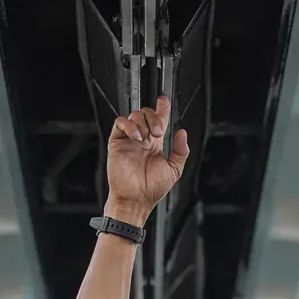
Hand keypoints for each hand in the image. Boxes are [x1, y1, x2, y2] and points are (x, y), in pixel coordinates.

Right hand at [105, 95, 188, 226]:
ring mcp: (129, 140)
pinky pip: (120, 122)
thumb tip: (182, 132)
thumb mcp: (174, 169)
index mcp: (155, 144)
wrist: (136, 198)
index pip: (159, 119)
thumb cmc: (152, 189)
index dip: (162, 107)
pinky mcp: (117, 142)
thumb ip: (181, 151)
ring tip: (146, 138)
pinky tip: (137, 137)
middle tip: (157, 133)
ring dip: (143, 123)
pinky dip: (130, 125)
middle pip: (147, 113)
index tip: (164, 100)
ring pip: (134, 115)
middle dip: (154, 118)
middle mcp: (142, 140)